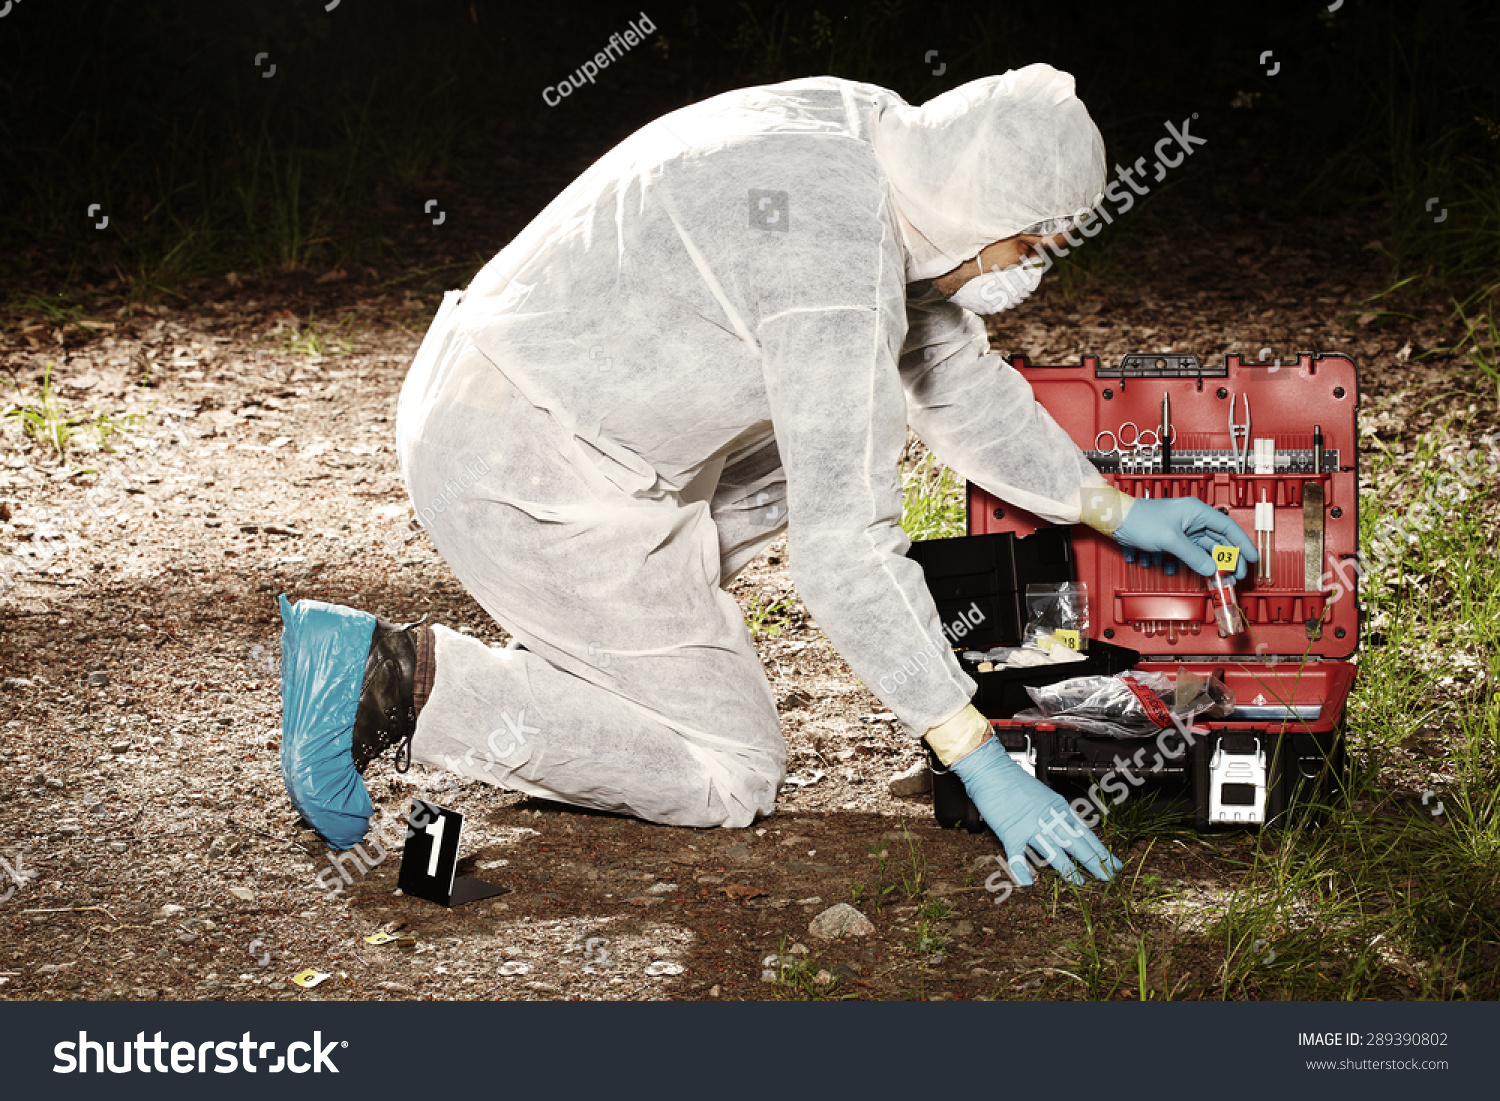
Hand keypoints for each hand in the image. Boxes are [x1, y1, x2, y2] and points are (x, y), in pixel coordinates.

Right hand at [950, 738, 1120, 885]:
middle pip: (1076, 844)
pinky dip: (1021, 870)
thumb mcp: (1043, 795)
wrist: (991, 770)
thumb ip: (1054, 813)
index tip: (1113, 863)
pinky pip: (1017, 856)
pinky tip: (1028, 882)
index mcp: (1058, 808)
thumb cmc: (1014, 780)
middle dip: (1094, 862)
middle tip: (1107, 876)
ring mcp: (1030, 826)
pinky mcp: (1010, 832)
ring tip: (1079, 882)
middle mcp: (1048, 818)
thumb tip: (1065, 828)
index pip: (1085, 833)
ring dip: (1067, 869)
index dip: (1100, 850)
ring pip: (1053, 852)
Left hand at [1114, 496, 1257, 579]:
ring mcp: (1182, 530)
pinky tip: (1176, 570)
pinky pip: (1186, 554)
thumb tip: (1211, 568)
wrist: (1116, 519)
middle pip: (1218, 541)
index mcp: (1197, 512)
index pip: (1228, 527)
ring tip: (1212, 578)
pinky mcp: (1172, 539)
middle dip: (1226, 560)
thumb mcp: (1170, 540)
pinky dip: (1183, 563)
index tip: (1252, 559)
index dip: (1242, 544)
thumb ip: (1192, 556)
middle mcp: (1193, 519)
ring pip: (1202, 550)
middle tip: (1234, 577)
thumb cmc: (1140, 519)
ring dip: (1206, 565)